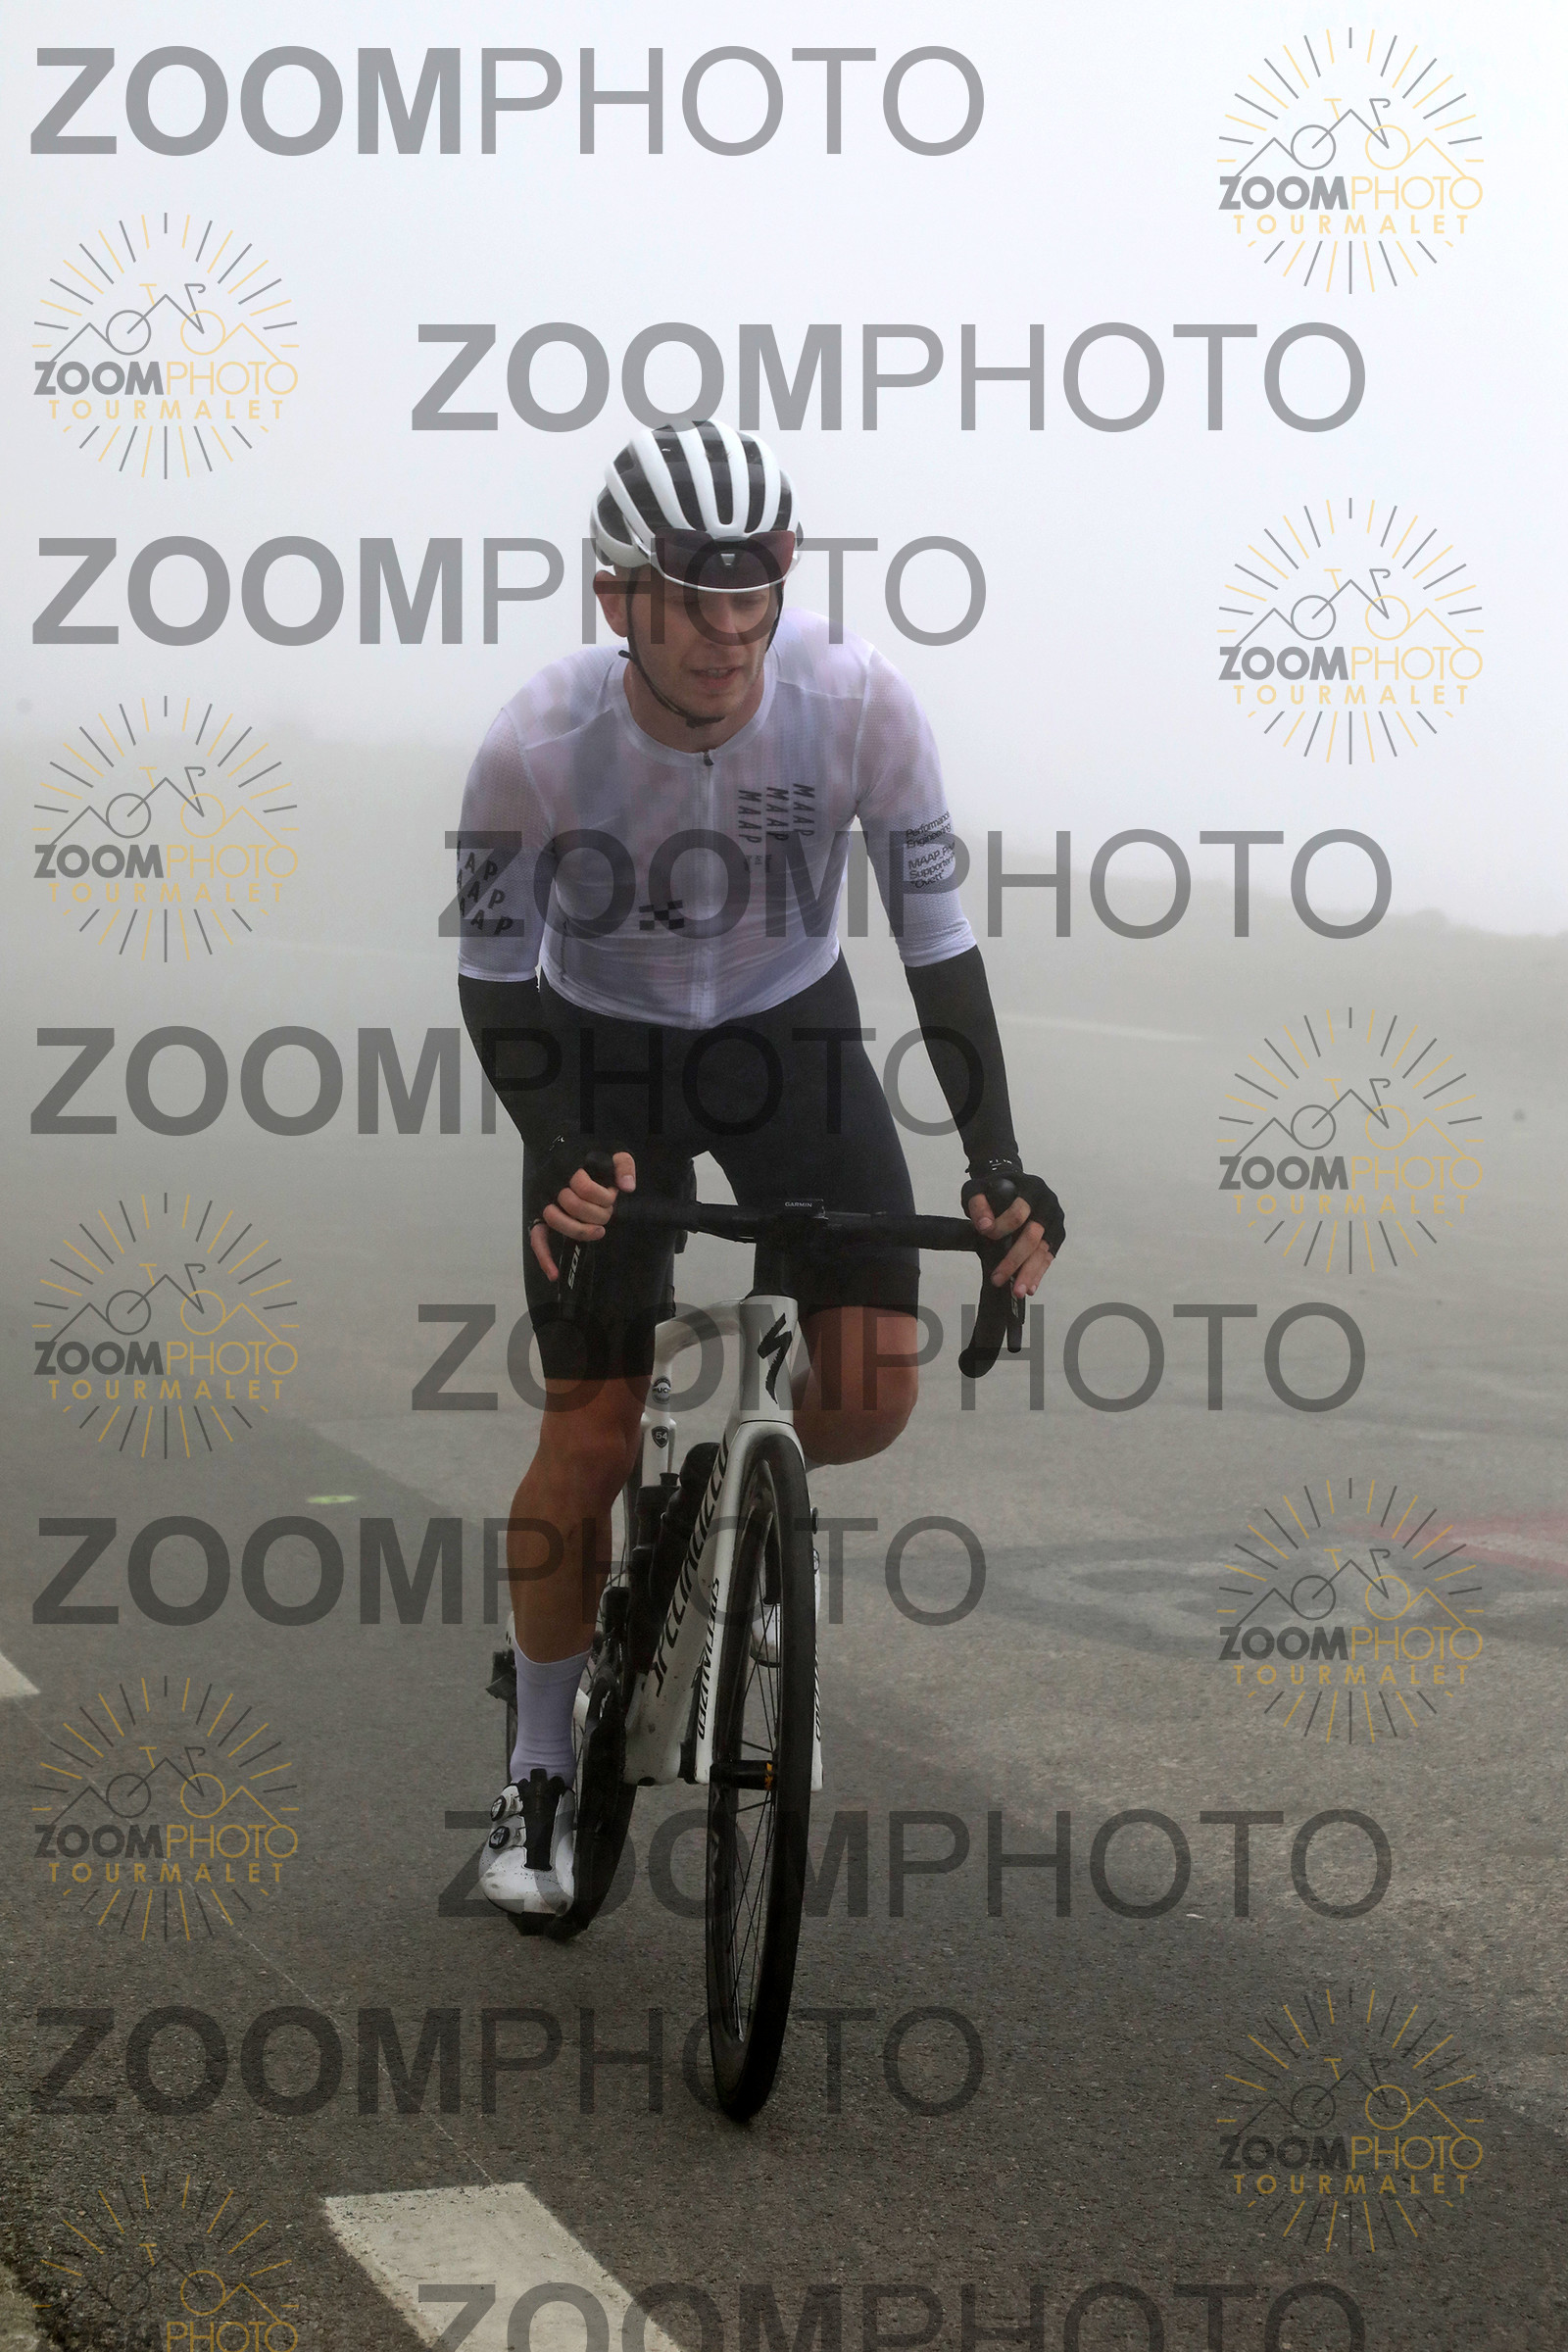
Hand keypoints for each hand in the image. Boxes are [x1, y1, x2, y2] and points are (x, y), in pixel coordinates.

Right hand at [529, 1150, 636, 1280]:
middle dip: (597, 1214)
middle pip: (574, 1206)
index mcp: (567, 1165)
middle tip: (608, 1213)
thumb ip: (622, 1165)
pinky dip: (544, 1257)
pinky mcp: (536, 1213)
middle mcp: (551, 1183)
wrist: (557, 1146)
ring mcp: (541, 1199)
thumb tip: (627, 1188)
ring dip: (580, 1230)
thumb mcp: (611, 1149)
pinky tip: (554, 1274)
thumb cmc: (589, 1151)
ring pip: (556, 1221)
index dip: (604, 1197)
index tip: (613, 1195)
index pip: (586, 1188)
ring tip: (599, 1231)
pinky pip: (536, 1237)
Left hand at [963, 1166, 1062, 1296]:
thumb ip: (978, 1204)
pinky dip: (1038, 1274)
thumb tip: (985, 1227)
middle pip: (1034, 1236)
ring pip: (1043, 1250)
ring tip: (1017, 1292)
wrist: (1012, 1185)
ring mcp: (1055, 1221)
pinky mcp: (1057, 1236)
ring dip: (1030, 1272)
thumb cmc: (994, 1189)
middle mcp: (1048, 1204)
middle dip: (1015, 1259)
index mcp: (1032, 1188)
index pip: (1020, 1211)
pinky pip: (1048, 1258)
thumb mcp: (978, 1189)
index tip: (985, 1235)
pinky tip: (1029, 1288)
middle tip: (997, 1278)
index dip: (1002, 1225)